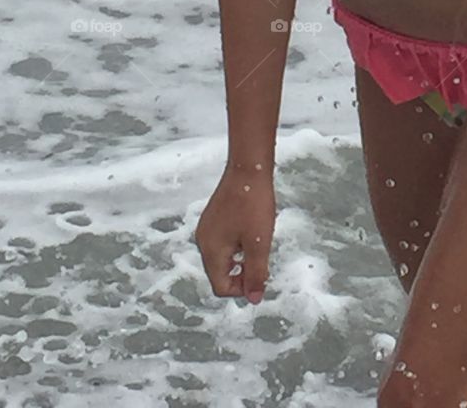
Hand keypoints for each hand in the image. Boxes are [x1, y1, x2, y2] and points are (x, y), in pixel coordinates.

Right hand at [195, 165, 275, 303]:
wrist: (248, 168)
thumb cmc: (253, 204)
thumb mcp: (259, 243)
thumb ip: (256, 274)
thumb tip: (253, 299)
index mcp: (211, 251)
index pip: (220, 287)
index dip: (242, 289)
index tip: (261, 274)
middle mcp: (203, 241)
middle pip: (220, 273)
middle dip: (242, 272)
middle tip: (262, 257)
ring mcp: (207, 228)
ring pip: (223, 257)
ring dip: (242, 257)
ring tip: (259, 240)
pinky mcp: (214, 218)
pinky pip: (224, 242)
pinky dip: (238, 244)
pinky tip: (253, 229)